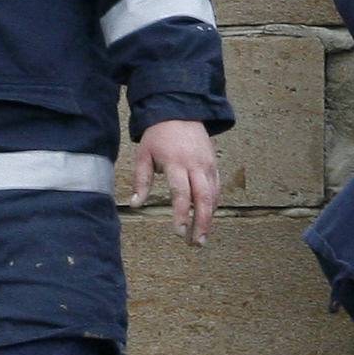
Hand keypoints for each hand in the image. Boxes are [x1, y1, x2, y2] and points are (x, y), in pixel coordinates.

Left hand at [129, 119, 219, 246]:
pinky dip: (214, 205)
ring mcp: (208, 165)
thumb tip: (136, 205)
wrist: (179, 111)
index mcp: (176, 163)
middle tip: (196, 243)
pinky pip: (217, 188)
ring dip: (210, 218)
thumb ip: (141, 181)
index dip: (182, 215)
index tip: (180, 233)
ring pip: (213, 196)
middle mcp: (195, 165)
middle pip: (203, 199)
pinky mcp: (214, 164)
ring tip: (202, 237)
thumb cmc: (158, 135)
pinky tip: (207, 218)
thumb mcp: (143, 155)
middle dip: (202, 223)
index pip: (182, 194)